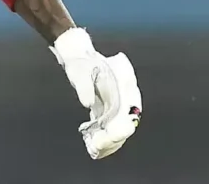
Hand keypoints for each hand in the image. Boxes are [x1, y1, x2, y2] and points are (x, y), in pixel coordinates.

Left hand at [51, 28, 142, 159]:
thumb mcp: (79, 71)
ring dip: (110, 141)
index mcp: (124, 80)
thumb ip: (84, 86)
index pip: (130, 107)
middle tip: (98, 146)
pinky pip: (111, 126)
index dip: (123, 122)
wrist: (78, 56)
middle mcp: (126, 92)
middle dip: (114, 136)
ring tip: (96, 151)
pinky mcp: (110, 108)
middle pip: (127, 120)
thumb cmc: (80, 62)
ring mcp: (119, 101)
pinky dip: (104, 138)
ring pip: (120, 126)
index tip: (111, 134)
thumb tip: (87, 103)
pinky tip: (94, 148)